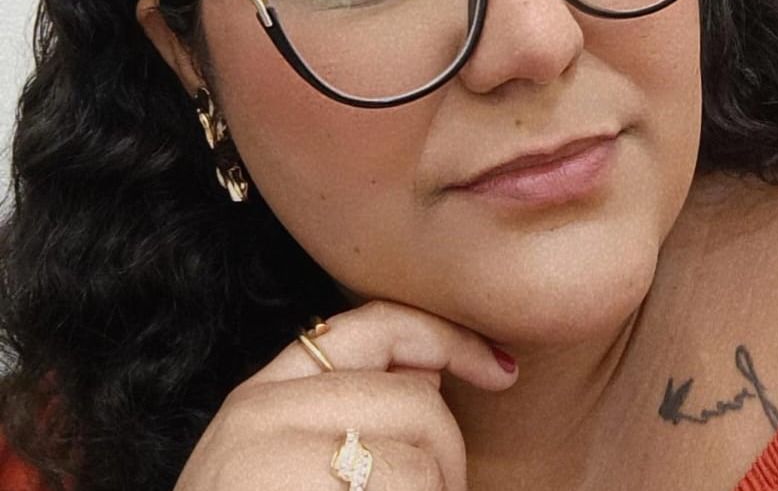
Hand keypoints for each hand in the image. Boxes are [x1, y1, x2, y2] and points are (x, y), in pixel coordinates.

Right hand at [173, 300, 517, 490]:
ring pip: (422, 466)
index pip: (376, 326)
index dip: (448, 338)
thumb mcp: (291, 462)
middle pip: (419, 405)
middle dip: (449, 466)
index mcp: (264, 392)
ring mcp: (267, 461)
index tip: (504, 371)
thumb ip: (352, 405)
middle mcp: (259, 412)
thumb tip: (432, 370)